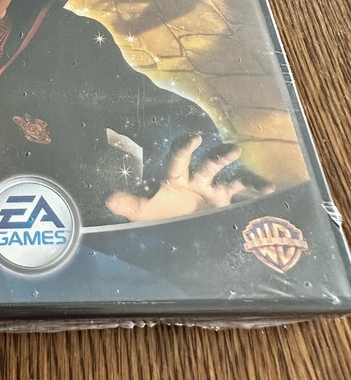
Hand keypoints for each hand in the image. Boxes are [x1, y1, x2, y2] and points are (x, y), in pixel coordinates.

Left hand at [106, 134, 273, 222]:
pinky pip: (244, 195)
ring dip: (244, 175)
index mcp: (176, 180)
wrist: (174, 240)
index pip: (179, 159)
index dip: (185, 148)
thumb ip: (130, 205)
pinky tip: (270, 190)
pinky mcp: (226, 205)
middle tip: (233, 150)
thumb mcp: (143, 215)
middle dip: (220, 156)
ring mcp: (214, 193)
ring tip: (260, 181)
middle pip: (210, 164)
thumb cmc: (158, 220)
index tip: (195, 139)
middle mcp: (197, 182)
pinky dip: (257, 191)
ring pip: (231, 177)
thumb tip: (109, 200)